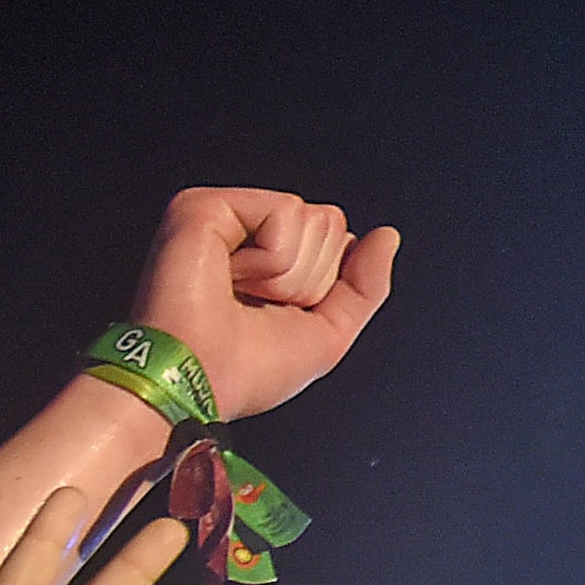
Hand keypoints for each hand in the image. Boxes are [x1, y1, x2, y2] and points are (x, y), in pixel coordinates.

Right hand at [128, 186, 398, 422]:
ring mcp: (224, 214)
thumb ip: (364, 285)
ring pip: (314, 218)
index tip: (276, 313)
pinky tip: (228, 277)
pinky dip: (272, 258)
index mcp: (269, 257)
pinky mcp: (205, 205)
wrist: (196, 380)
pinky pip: (286, 212)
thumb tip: (387, 236)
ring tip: (237, 293)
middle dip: (309, 277)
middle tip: (254, 304)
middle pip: (331, 224)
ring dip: (288, 273)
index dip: (323, 285)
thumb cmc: (247, 368)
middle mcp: (245, 231)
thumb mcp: (328, 333)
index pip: (338, 241)